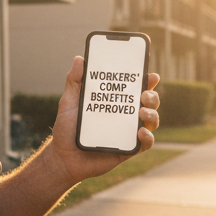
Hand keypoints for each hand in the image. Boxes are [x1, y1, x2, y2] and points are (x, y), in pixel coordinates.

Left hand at [46, 57, 160, 187]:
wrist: (62, 157)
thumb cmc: (66, 128)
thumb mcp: (68, 102)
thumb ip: (74, 81)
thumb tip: (79, 58)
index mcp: (113, 102)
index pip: (133, 88)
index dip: (145, 80)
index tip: (150, 74)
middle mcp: (124, 115)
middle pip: (147, 102)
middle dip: (152, 96)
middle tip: (143, 94)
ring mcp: (128, 132)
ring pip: (151, 120)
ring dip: (153, 113)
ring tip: (142, 111)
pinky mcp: (128, 149)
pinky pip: (145, 144)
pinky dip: (148, 137)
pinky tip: (140, 131)